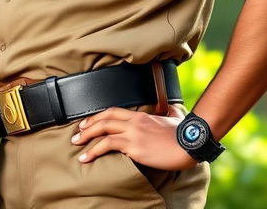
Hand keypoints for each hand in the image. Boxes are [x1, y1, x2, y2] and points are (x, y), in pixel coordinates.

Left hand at [71, 105, 197, 170]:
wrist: (189, 143)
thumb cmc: (183, 134)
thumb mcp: (173, 118)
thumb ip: (167, 113)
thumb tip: (170, 110)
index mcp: (140, 116)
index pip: (113, 111)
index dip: (98, 116)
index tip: (87, 123)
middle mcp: (134, 122)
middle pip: (104, 118)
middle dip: (88, 126)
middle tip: (77, 134)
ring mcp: (133, 133)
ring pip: (103, 130)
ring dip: (87, 138)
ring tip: (77, 147)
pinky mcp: (135, 146)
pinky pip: (109, 145)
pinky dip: (94, 150)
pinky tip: (87, 157)